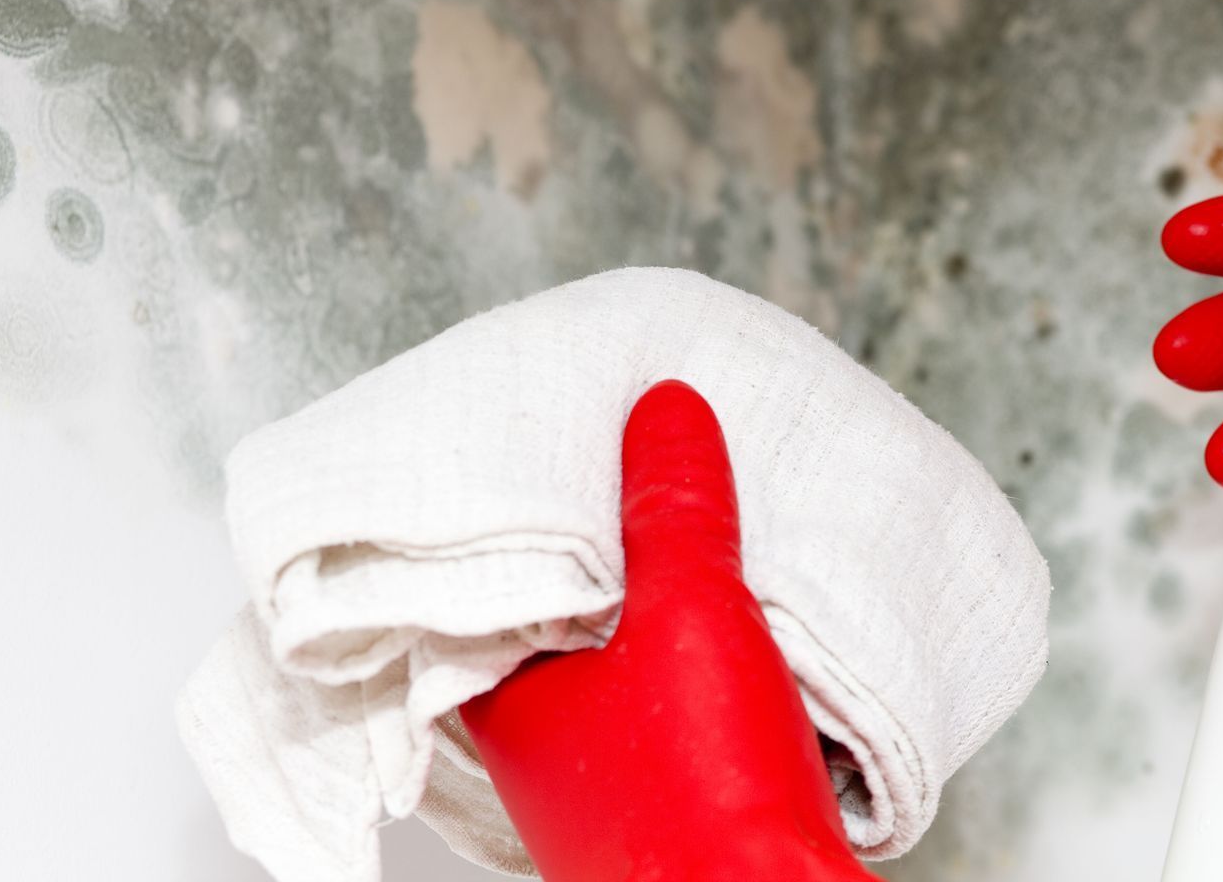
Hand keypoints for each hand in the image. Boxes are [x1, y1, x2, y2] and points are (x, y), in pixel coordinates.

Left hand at [458, 381, 873, 881]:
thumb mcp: (692, 614)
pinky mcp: (675, 810)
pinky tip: (748, 635)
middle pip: (555, 627)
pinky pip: (676, 712)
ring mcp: (607, 789)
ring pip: (620, 672)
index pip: (474, 591)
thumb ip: (675, 509)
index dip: (508, 522)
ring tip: (702, 541)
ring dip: (657, 615)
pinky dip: (702, 666)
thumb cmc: (702, 799)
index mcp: (508, 704)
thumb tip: (663, 412)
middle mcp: (543, 754)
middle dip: (598, 560)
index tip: (539, 459)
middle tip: (634, 481)